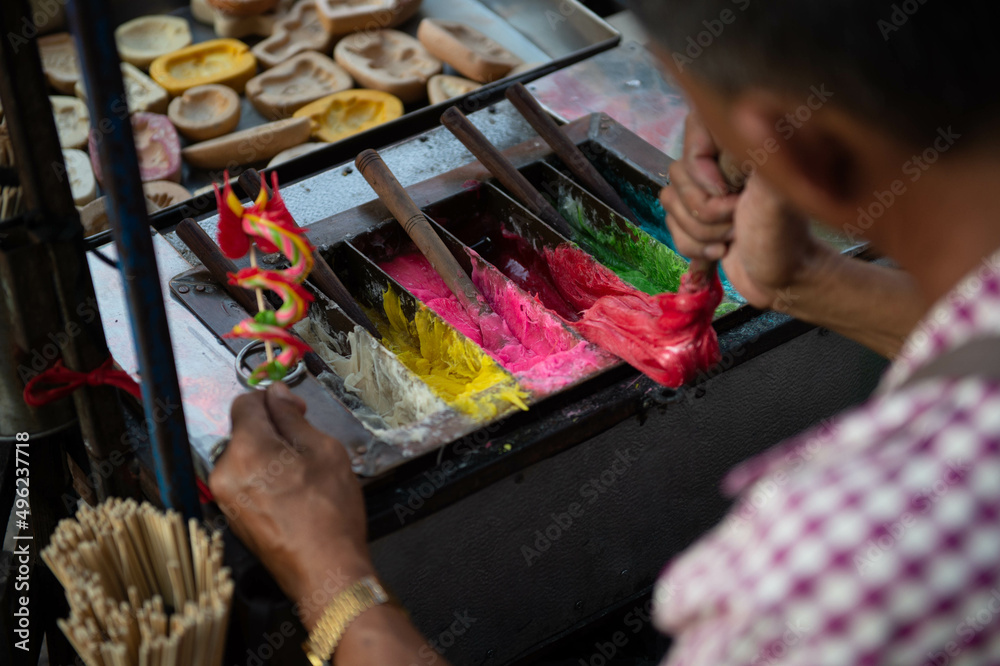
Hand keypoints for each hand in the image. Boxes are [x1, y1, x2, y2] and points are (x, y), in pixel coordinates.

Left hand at [209, 383, 373, 629]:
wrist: (325, 570)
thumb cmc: (330, 513)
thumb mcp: (324, 451)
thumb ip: (293, 418)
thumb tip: (277, 395)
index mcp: (246, 450)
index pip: (245, 403)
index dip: (273, 400)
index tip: (295, 410)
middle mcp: (225, 472)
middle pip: (244, 431)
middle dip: (273, 431)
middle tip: (307, 445)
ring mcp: (225, 498)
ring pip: (246, 457)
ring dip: (270, 455)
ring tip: (303, 475)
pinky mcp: (232, 517)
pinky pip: (245, 482)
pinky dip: (265, 479)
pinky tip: (293, 494)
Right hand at [660, 113, 833, 309]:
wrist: (784, 280)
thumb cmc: (785, 238)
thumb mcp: (777, 194)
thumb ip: (766, 152)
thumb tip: (755, 110)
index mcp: (745, 141)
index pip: (694, 129)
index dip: (702, 171)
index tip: (731, 195)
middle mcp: (724, 157)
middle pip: (677, 174)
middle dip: (704, 211)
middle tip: (737, 221)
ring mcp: (708, 186)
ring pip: (670, 201)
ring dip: (699, 232)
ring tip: (732, 238)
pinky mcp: (698, 213)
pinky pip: (670, 223)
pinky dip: (692, 245)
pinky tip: (721, 251)